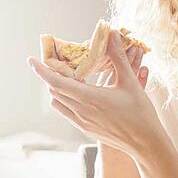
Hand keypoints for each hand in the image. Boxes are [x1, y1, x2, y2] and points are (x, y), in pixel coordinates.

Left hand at [27, 31, 160, 158]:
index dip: (41, 70)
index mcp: (90, 98)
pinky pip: (67, 112)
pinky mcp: (86, 129)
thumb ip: (118, 57)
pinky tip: (78, 94)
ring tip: (67, 78)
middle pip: (54, 90)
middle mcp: (81, 111)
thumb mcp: (130, 82)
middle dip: (51, 76)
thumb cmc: (140, 113)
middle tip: (55, 64)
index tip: (31, 60)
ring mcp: (82, 122)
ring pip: (58, 102)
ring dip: (58, 89)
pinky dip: (66, 101)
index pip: (56, 82)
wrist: (146, 143)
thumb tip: (112, 34)